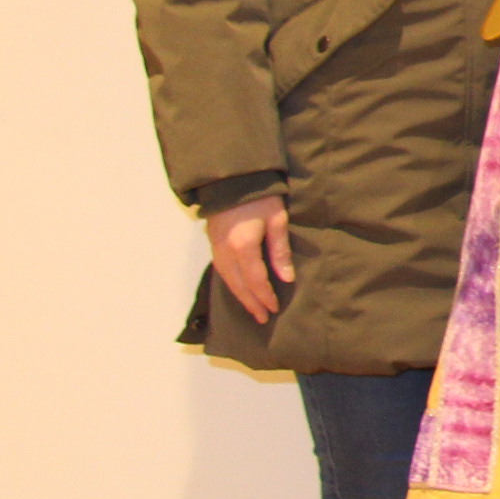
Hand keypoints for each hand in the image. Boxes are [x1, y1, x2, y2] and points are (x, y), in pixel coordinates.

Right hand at [206, 193, 293, 322]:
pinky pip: (221, 271)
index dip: (265, 297)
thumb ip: (280, 250)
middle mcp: (226, 252)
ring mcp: (216, 248)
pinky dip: (230, 283)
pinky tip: (238, 288)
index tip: (274, 308)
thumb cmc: (260, 197)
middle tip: (262, 318)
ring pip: (227, 280)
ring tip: (251, 308)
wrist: (232, 179)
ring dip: (240, 296)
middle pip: (238, 285)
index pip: (256, 281)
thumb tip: (286, 278)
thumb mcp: (277, 220)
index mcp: (243, 247)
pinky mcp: (213, 243)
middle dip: (251, 303)